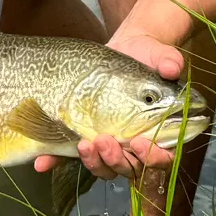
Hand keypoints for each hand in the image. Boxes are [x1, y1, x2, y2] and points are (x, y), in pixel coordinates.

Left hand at [32, 33, 187, 178]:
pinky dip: (55, 159)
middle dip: (116, 159)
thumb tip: (173, 66)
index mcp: (158, 131)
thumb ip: (169, 61)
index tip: (139, 142)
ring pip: (104, 166)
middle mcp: (135, 144)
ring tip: (83, 143)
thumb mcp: (160, 55)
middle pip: (129, 168)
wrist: (125, 48)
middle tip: (105, 140)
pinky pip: (70, 154)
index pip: (161, 158)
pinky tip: (42, 162)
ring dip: (93, 161)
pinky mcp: (86, 135)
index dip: (152, 157)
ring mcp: (110, 142)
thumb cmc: (148, 56)